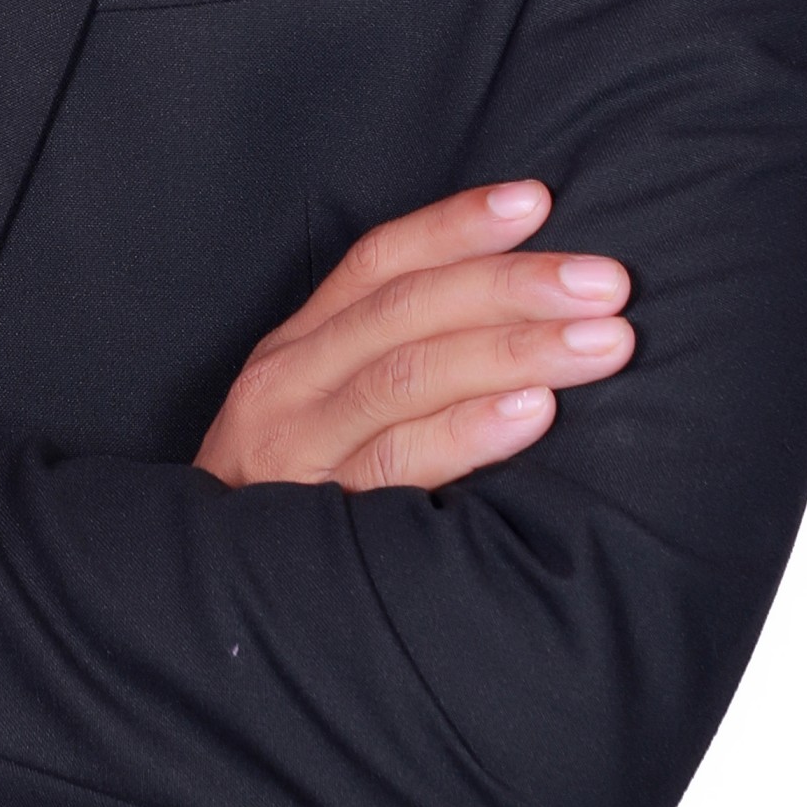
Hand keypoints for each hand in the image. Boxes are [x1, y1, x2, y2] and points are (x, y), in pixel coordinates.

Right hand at [195, 183, 631, 491]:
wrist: (201, 605)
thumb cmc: (291, 500)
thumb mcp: (320, 414)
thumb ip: (391, 362)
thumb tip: (521, 312)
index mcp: (296, 348)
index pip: (378, 264)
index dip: (455, 226)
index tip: (536, 201)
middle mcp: (288, 385)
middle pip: (405, 311)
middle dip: (512, 286)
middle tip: (606, 283)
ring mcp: (298, 451)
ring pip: (408, 376)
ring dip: (513, 350)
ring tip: (600, 342)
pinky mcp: (317, 520)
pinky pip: (398, 463)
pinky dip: (469, 430)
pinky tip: (534, 412)